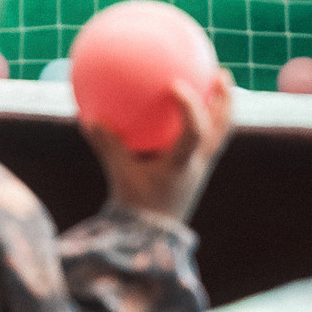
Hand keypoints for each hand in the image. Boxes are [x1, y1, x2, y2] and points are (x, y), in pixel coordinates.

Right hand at [83, 70, 235, 226]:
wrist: (151, 238)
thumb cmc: (134, 205)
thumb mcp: (117, 173)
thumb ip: (106, 146)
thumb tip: (87, 117)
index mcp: (180, 164)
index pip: (192, 134)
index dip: (189, 108)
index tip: (175, 84)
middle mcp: (197, 164)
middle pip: (221, 130)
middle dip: (224, 101)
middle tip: (220, 73)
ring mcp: (201, 168)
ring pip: (220, 134)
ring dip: (222, 108)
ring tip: (218, 82)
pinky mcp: (197, 171)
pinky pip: (205, 140)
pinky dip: (202, 121)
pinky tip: (189, 106)